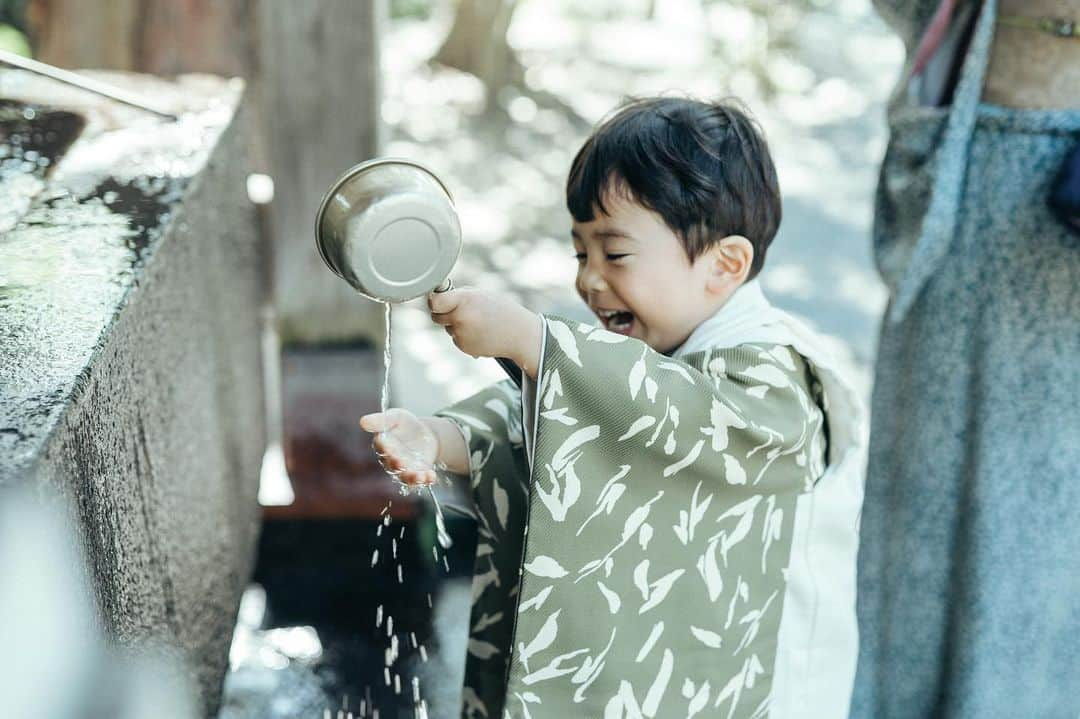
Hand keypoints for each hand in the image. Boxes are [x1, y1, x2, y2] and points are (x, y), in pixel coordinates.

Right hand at [359, 408, 438, 485]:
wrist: (424, 434)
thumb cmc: (406, 424)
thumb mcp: (396, 417)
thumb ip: (381, 420)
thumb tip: (362, 421)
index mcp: (383, 445)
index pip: (381, 448)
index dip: (384, 448)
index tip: (388, 447)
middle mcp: (391, 460)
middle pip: (392, 465)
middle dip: (397, 464)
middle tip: (402, 463)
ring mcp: (405, 469)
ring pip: (405, 477)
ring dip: (412, 478)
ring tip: (420, 476)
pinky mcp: (418, 473)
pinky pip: (420, 479)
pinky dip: (426, 479)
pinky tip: (431, 476)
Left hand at [428, 287, 542, 377]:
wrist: (518, 334)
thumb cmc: (500, 310)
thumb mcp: (480, 295)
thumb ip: (459, 297)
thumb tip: (437, 300)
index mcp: (464, 300)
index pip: (435, 302)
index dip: (433, 301)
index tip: (436, 301)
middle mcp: (460, 318)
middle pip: (436, 317)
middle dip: (443, 314)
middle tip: (458, 310)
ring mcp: (461, 334)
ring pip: (448, 328)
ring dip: (457, 325)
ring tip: (479, 323)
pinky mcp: (464, 347)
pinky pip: (457, 339)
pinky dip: (465, 336)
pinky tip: (480, 333)